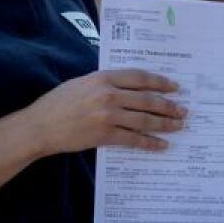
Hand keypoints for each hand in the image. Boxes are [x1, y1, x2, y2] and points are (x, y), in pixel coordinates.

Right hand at [23, 68, 186, 155]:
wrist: (40, 126)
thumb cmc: (58, 103)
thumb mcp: (82, 83)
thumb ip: (105, 82)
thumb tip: (131, 87)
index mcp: (103, 77)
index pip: (140, 77)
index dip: (160, 82)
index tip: (174, 86)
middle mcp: (108, 94)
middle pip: (147, 99)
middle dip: (168, 105)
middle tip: (183, 110)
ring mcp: (107, 116)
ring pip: (144, 119)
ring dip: (164, 123)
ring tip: (178, 126)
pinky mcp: (104, 135)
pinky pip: (133, 139)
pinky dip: (150, 142)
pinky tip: (161, 144)